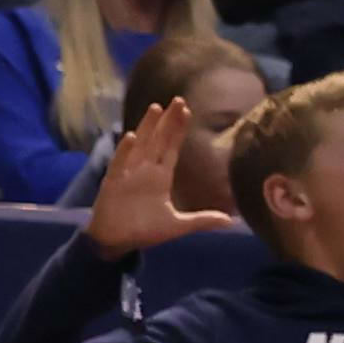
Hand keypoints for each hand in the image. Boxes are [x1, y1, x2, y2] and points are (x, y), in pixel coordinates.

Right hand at [82, 101, 236, 261]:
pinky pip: (119, 164)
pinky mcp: (113, 183)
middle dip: (167, 121)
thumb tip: (230, 221)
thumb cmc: (144, 231)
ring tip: (156, 108)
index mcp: (160, 177)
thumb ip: (202, 220)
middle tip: (178, 100)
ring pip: (140, 145)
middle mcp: (145, 171)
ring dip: (147, 127)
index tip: (187, 110)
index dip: (178, 130)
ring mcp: (128, 174)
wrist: (117, 242)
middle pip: (158, 140)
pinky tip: (132, 137)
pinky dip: (125, 151)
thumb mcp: (177, 225)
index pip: (171, 148)